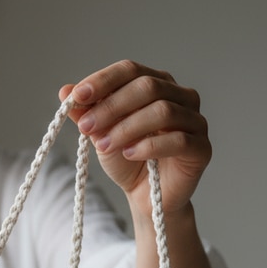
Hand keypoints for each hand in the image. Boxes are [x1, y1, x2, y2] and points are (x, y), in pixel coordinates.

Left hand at [59, 60, 211, 215]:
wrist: (145, 197)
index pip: (131, 70)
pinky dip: (148, 146)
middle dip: (111, 106)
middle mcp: (181, 96)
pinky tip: (129, 154)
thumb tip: (64, 90)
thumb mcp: (100, 133)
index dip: (103, 80)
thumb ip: (86, 112)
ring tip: (103, 145)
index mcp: (157, 83)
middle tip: (86, 126)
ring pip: (163, 111)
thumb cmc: (126, 158)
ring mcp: (196, 121)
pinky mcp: (202, 148)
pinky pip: (178, 140)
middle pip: (148, 87)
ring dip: (126, 127)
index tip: (77, 96)